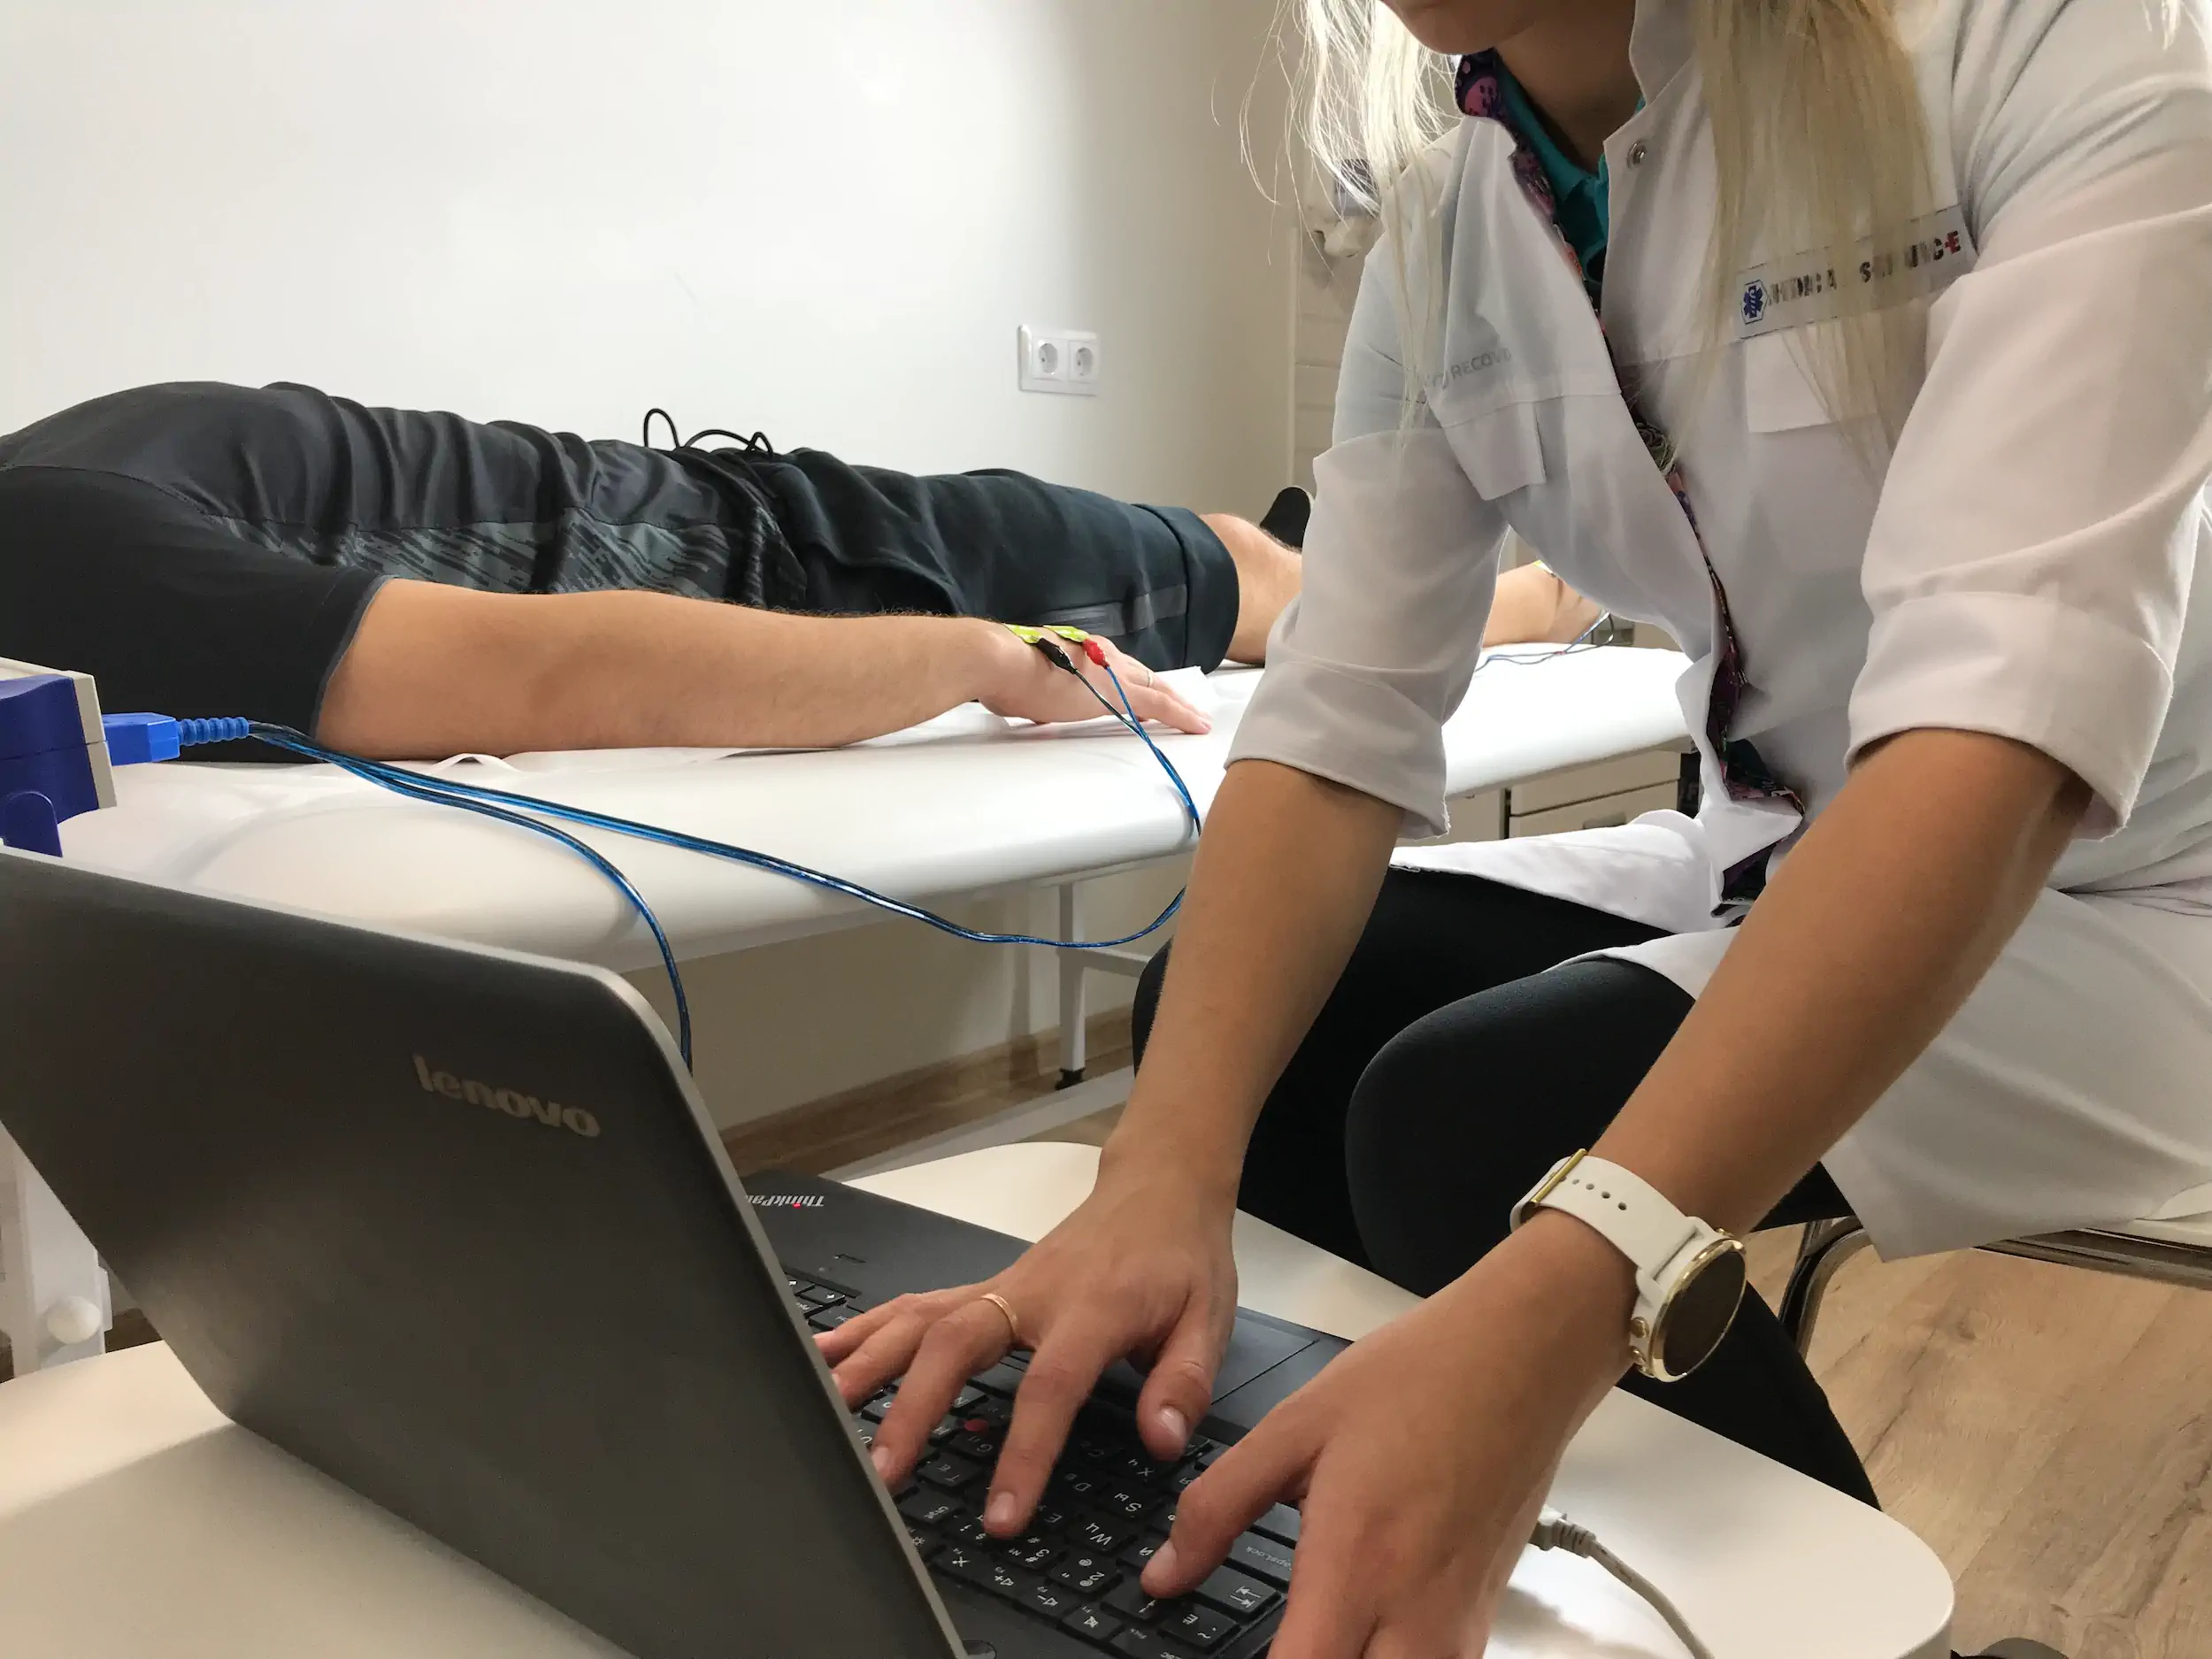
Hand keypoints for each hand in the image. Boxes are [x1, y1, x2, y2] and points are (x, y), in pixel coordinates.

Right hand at [813, 1145, 1239, 1533]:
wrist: (1160, 1187)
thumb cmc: (1181, 1257)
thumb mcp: (1209, 1319)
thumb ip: (1184, 1382)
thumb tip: (1161, 1441)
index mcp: (1093, 1308)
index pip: (1049, 1385)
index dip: (1023, 1452)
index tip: (1002, 1515)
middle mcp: (1032, 1293)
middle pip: (955, 1343)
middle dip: (912, 1408)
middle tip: (882, 1472)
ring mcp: (1000, 1286)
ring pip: (920, 1319)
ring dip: (869, 1363)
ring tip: (825, 1412)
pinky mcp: (984, 1288)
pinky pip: (916, 1306)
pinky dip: (866, 1328)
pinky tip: (825, 1353)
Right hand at [976, 626, 1211, 734]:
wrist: (1000, 663)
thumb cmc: (1001, 673)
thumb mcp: (1022, 683)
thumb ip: (1033, 692)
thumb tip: (1027, 703)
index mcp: (1077, 649)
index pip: (1115, 667)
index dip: (1132, 682)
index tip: (1142, 695)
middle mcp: (1100, 654)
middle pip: (1142, 675)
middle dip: (1163, 692)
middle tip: (1183, 707)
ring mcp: (1112, 672)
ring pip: (1157, 688)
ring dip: (1178, 704)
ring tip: (1196, 719)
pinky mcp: (1120, 693)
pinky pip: (1160, 704)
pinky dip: (1182, 715)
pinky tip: (1198, 725)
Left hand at [1144, 1214, 1633, 1657]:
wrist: (1521, 1355)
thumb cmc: (1417, 1379)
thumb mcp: (1295, 1426)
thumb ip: (1218, 1507)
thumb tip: (1164, 1575)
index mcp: (1357, 1564)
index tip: (1214, 1657)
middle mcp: (1416, 1614)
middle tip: (1264, 1643)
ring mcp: (1460, 1625)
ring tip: (1302, 1639)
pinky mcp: (1484, 1617)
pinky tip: (1353, 1638)